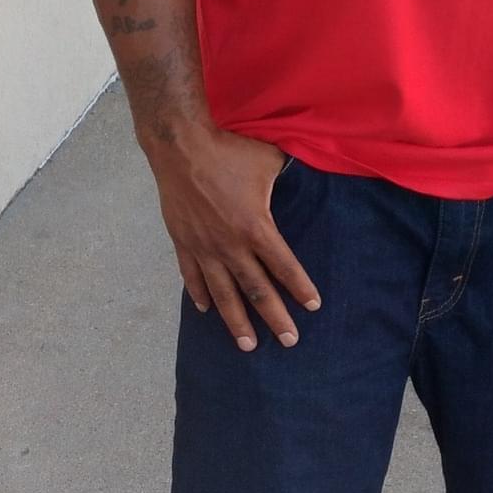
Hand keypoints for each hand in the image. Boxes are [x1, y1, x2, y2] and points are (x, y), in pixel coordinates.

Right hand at [145, 125, 320, 350]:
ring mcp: (205, 247)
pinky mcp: (183, 243)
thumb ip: (287, 176)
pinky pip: (193, 277)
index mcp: (256, 227)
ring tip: (248, 345)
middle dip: (275, 317)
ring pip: (223, 293)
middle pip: (257, 290)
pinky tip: (206, 311)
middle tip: (290, 341)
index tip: (313, 306)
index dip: (300, 288)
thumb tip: (306, 174)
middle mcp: (231, 245)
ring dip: (237, 321)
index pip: (284, 266)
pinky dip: (200, 295)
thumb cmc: (228, 151)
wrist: (180, 147)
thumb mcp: (268, 161)